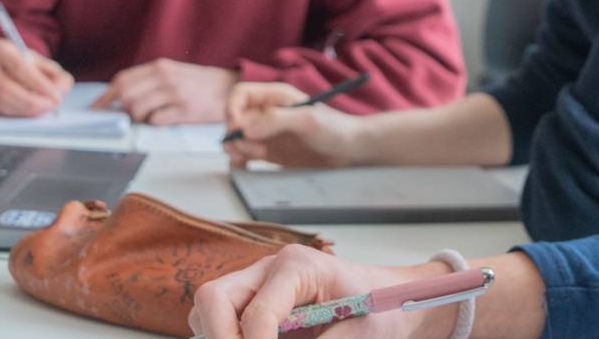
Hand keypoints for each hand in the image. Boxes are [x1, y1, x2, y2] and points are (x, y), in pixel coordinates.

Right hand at [0, 37, 71, 116]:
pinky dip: (17, 115)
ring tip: (44, 109)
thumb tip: (58, 93)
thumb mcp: (51, 70)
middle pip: (3, 86)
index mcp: (1, 49)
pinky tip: (31, 112)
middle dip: (30, 100)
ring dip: (26, 109)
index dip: (37, 82)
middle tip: (50, 105)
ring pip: (1, 102)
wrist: (18, 76)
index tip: (54, 95)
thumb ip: (59, 79)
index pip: (16, 65)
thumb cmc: (35, 72)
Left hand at [92, 58, 235, 123]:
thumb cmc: (201, 83)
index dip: (107, 96)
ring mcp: (175, 94)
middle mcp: (166, 78)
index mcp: (161, 67)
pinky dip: (154, 124)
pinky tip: (162, 120)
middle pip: (126, 94)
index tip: (98, 107)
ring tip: (148, 118)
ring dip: (138, 118)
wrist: (230, 88)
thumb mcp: (174, 72)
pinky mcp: (185, 110)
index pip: (123, 79)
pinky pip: (156, 121)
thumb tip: (123, 95)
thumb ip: (150, 80)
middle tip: (126, 116)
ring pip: (138, 109)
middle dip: (121, 109)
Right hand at [190, 245, 455, 338]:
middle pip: (213, 298)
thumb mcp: (360, 335)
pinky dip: (229, 335)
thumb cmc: (380, 310)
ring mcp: (256, 282)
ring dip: (220, 336)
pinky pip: (220, 320)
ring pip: (208, 310)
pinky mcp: (254, 299)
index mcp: (298, 267)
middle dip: (220, 337)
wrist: (390, 300)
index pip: (257, 313)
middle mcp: (268, 269)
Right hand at [225, 81, 363, 168]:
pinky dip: (239, 160)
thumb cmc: (334, 128)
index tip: (237, 128)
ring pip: (236, 138)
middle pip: (234, 119)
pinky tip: (246, 167)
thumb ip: (276, 120)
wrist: (349, 150)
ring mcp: (266, 133)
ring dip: (236, 148)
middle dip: (236, 135)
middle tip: (256, 150)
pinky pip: (244, 154)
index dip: (232, 109)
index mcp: (274, 97)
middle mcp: (266, 113)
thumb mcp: (307, 120)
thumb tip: (245, 127)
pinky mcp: (268, 151)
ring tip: (253, 158)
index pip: (240, 95)